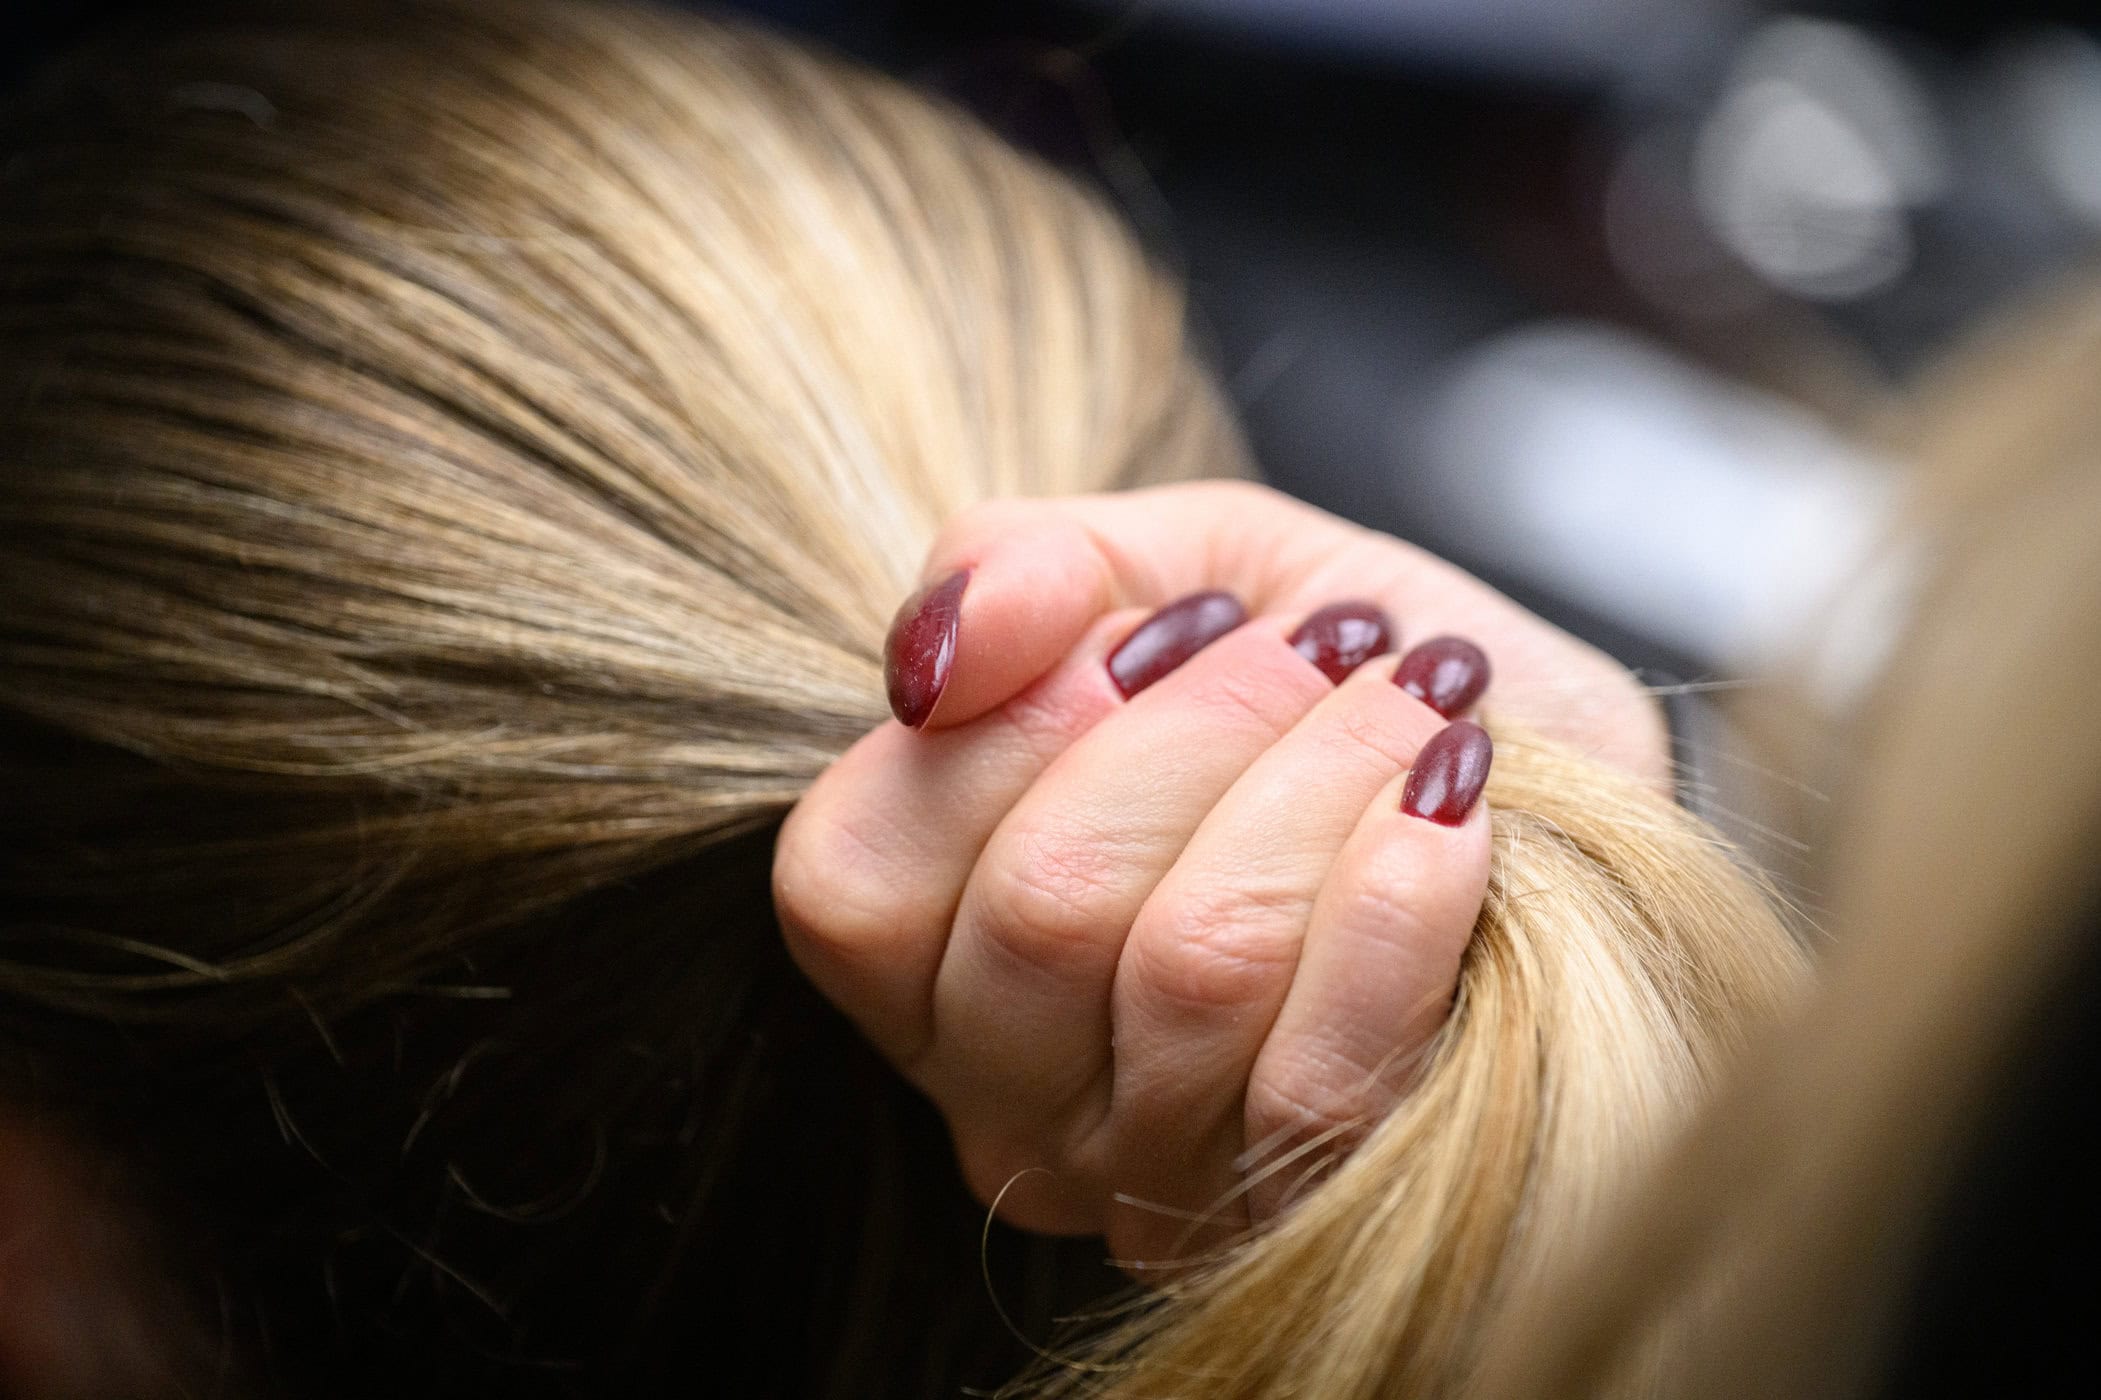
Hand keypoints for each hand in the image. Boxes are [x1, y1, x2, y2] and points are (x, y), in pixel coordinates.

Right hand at [772, 481, 1665, 1265]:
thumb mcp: (1175, 566)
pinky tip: (1452, 802)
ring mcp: (1154, 1184)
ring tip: (1411, 701)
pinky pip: (1324, 1073)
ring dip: (1322, 784)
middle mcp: (1008, 1105)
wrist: (1562, 773)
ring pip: (1194, 971)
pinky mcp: (1315, 1214)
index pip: (855, 883)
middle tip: (1321, 645)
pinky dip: (1398, 897)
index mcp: (929, 960)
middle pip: (1042, 908)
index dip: (1009, 727)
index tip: (1157, 630)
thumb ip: (1024, 568)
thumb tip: (937, 651)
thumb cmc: (1343, 678)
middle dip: (1206, 727)